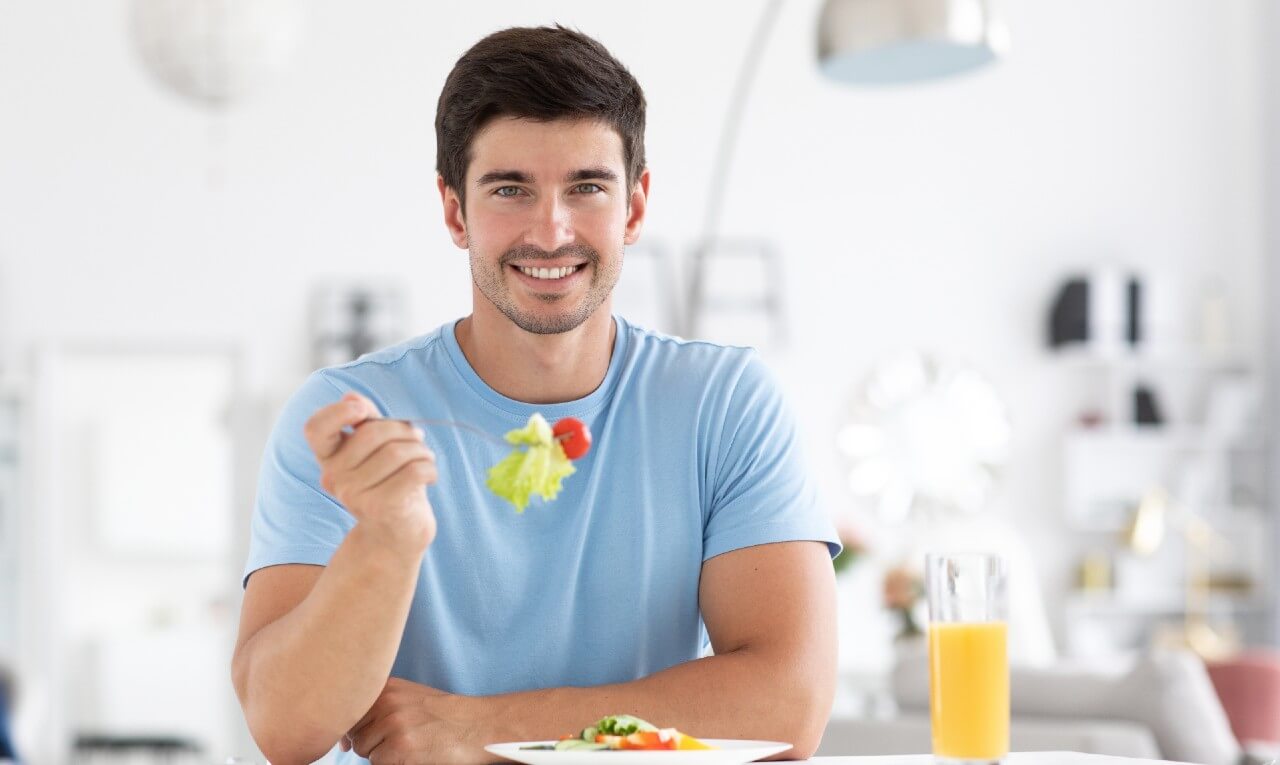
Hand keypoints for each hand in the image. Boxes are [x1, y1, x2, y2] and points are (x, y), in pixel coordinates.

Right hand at [304, 392, 437, 551]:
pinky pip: (413, 472)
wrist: (397, 530)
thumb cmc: (389, 480)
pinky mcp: (379, 507)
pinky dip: (429, 468)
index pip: (315, 428)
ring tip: (425, 458)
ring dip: (421, 450)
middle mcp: (333, 476)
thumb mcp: (376, 448)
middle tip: (416, 439)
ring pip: (397, 452)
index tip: (363, 410)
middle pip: (373, 433)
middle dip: (403, 431)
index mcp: (328, 457)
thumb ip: (365, 422)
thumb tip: (351, 397)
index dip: (337, 412)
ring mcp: (353, 494)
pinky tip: (430, 475)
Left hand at [343, 677, 493, 763]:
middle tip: (400, 740)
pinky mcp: (399, 747)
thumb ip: (379, 708)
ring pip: (365, 751)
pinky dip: (393, 764)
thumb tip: (343, 740)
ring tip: (409, 746)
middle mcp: (387, 703)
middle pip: (355, 734)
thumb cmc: (444, 716)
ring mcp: (393, 725)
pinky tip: (414, 754)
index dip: (352, 730)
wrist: (477, 725)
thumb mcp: (409, 698)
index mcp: (387, 688)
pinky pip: (378, 763)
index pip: (349, 711)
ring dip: (381, 755)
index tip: (358, 738)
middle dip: (371, 742)